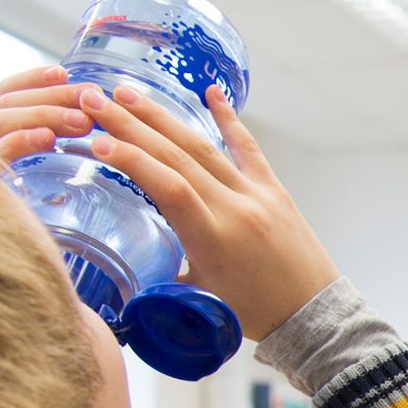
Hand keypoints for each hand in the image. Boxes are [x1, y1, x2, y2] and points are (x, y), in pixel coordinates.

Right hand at [0, 67, 338, 340]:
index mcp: (213, 239)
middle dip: (131, 125)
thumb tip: (125, 267)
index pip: (167, 186)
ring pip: (204, 147)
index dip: (131, 161)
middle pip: (177, 157)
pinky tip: (211, 91)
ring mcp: (256, 195)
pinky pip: (248, 148)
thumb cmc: (256, 314)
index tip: (95, 141)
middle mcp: (235, 209)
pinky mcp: (275, 191)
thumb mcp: (200, 300)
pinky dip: (229, 118)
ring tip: (127, 93)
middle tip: (93, 99)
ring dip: (163, 117)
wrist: (313, 316)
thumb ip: (163, 278)